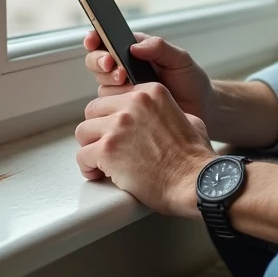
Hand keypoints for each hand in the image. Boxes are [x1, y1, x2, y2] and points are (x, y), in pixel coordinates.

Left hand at [75, 83, 214, 216]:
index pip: (116, 96)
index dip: (113, 115)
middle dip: (97, 129)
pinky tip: (97, 173)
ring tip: (99, 160)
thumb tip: (160, 119)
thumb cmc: (195, 159)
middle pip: (94, 109)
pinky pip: (82, 155)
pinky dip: (87, 167)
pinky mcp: (107, 150)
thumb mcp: (188, 120)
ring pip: (83, 131)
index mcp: (151, 93)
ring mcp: (118, 126)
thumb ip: (168, 112)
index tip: (115, 129)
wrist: (194, 183)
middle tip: (105, 145)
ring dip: (90, 146)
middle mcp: (132, 104)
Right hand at [82, 31, 214, 124]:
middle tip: (111, 64)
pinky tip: (128, 99)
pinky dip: (115, 100)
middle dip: (99, 60)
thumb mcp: (180, 59)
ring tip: (126, 80)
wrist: (200, 110)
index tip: (94, 40)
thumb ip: (160, 48)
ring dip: (109, 80)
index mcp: (136, 50)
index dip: (96, 39)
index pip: (109, 40)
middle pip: (97, 61)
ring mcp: (124, 89)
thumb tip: (134, 46)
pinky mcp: (125, 109)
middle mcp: (125, 68)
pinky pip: (110, 104)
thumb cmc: (191, 81)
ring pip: (102, 82)